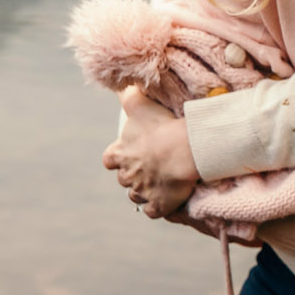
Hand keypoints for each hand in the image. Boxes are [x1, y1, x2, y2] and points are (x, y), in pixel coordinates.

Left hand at [103, 87, 198, 217]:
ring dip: (145, 191)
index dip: (118, 158)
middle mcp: (126, 176)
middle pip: (125, 179)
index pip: (109, 160)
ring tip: (161, 184)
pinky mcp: (157, 205)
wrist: (184, 150)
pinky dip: (158, 207)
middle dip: (135, 175)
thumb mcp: (139, 105)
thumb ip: (128, 95)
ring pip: (137, 196)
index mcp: (118, 155)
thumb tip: (122, 83)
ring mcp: (141, 192)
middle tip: (152, 167)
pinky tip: (167, 200)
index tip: (128, 154)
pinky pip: (153, 211)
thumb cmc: (161, 127)